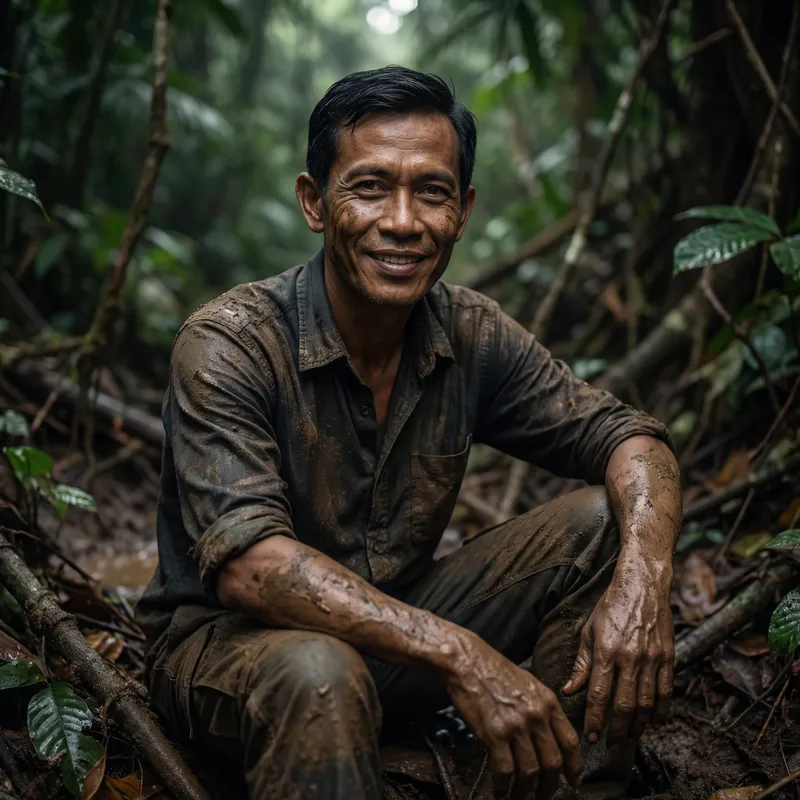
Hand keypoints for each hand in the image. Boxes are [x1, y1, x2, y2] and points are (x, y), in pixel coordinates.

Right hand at [444, 631, 582, 799]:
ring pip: (531, 771)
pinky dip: (503, 786)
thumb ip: (541, 706)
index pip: (570, 741)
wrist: (467, 661)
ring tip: (521, 798)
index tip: (574, 781)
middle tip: (544, 796)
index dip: (574, 766)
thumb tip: (547, 731)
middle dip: (551, 786)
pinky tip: (500, 791)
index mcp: (548, 702)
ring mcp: (517, 726)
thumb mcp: (528, 682)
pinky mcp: (495, 733)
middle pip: (553, 762)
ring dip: (526, 791)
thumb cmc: (494, 669)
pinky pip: (505, 770)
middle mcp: (537, 716)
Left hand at [561, 559, 673, 749]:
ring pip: (646, 703)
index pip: (597, 694)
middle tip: (611, 745)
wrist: (642, 585)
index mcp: (606, 651)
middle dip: (617, 730)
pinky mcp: (668, 657)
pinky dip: (660, 710)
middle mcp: (630, 657)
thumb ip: (581, 664)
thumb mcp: (589, 632)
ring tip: (630, 738)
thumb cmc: (610, 607)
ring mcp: (652, 658)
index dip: (593, 719)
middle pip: (624, 705)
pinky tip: (653, 722)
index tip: (589, 736)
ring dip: (638, 726)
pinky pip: (666, 691)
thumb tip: (568, 691)